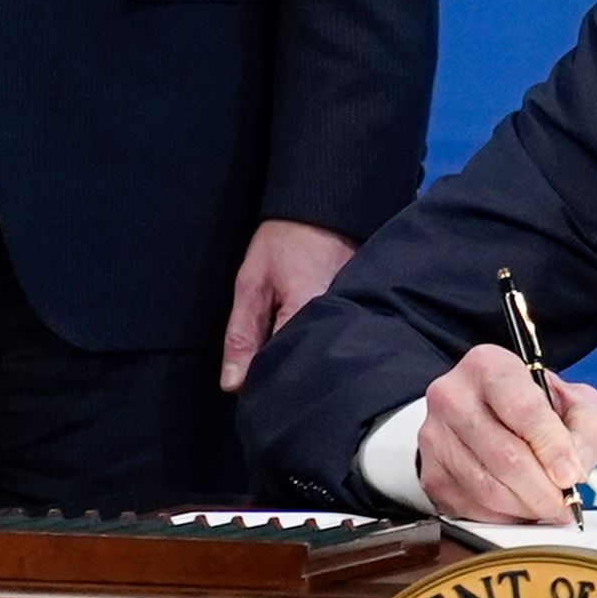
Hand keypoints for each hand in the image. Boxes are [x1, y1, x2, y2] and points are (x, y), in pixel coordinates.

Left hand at [221, 219, 356, 390]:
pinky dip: (323, 342)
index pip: (286, 368)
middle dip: (289, 371)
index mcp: (308, 312)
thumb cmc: (282, 243)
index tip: (255, 386)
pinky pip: (339, 338)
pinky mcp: (363, 309)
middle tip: (269, 368)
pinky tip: (312, 338)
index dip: (268, 380)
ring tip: (291, 352)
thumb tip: (233, 384)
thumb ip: (241, 335)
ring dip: (307, 357)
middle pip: (310, 364)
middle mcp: (339, 317)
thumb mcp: (250, 284)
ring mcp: (355, 314)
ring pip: (325, 352)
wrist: (322, 210)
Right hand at [415, 345, 596, 523]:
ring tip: (548, 507)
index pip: (523, 409)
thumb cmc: (536, 407)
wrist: (491, 414)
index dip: (552, 447)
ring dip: (525, 507)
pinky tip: (521, 508)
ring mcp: (435, 436)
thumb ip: (588, 429)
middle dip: (543, 488)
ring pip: (486, 487)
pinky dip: (503, 516)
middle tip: (566, 504)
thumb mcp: (576, 403)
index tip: (572, 475)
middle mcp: (453, 396)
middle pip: (504, 455)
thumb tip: (573, 470)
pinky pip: (470, 508)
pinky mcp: (430, 474)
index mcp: (490, 366)